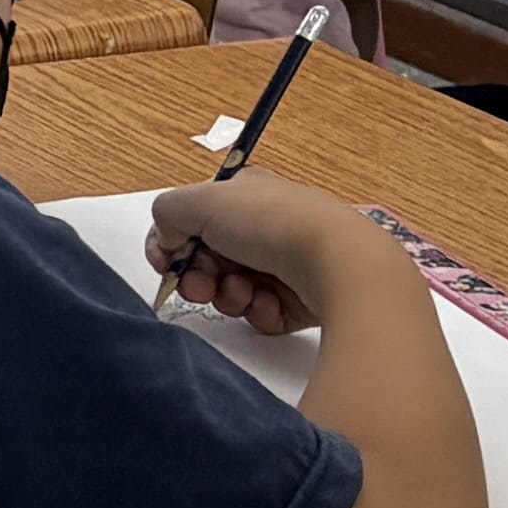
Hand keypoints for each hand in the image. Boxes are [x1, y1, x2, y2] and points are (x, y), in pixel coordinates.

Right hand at [147, 173, 385, 339]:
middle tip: (200, 286)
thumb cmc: (274, 223)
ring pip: (233, 289)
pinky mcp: (302, 298)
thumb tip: (168, 240)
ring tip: (244, 293)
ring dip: (228, 296)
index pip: (195, 219)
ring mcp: (285, 263)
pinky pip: (263, 312)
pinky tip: (269, 304)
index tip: (167, 261)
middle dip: (199, 277)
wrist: (340, 265)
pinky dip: (259, 312)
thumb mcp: (202, 201)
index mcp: (245, 194)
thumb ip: (167, 214)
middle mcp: (265, 227)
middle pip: (211, 259)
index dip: (174, 243)